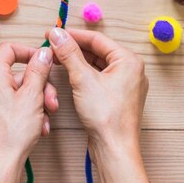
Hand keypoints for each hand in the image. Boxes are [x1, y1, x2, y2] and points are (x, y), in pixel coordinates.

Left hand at [0, 43, 58, 182]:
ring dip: (38, 102)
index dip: (28, 51)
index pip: (8, 50)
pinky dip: (29, 113)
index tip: (43, 60)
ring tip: (46, 117)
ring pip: (20, 92)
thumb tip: (42, 53)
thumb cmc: (12, 134)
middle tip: (52, 100)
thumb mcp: (32, 96)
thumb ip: (38, 71)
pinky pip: (15, 107)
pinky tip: (40, 127)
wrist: (0, 164)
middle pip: (19, 74)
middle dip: (40, 86)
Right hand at [48, 28, 155, 182]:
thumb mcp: (83, 79)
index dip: (72, 35)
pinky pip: (99, 77)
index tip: (54, 33)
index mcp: (128, 60)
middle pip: (98, 50)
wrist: (114, 149)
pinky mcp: (118, 96)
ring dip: (77, 60)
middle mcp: (131, 70)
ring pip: (97, 64)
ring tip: (57, 58)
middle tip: (52, 46)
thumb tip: (57, 33)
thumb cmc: (106, 116)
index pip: (97, 39)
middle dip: (74, 48)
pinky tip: (69, 74)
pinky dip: (84, 74)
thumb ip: (69, 53)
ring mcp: (125, 84)